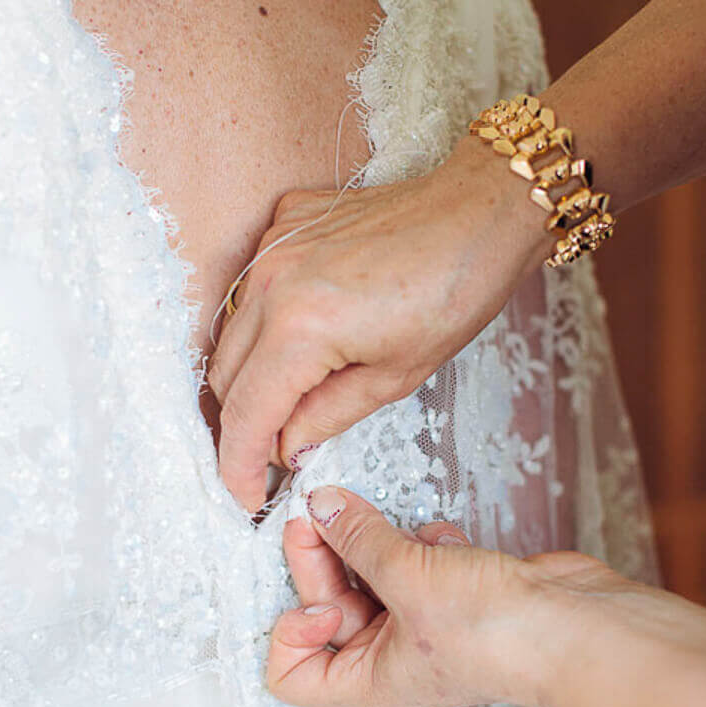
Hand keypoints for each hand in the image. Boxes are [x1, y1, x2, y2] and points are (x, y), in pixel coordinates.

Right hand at [208, 142, 543, 509]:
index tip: (244, 496)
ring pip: (231, 332)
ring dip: (251, 372)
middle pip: (225, 377)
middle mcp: (271, 283)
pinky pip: (253, 287)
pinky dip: (267, 320)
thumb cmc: (454, 290)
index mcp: (299, 328)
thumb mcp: (395, 377)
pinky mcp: (283, 223)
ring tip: (292, 394)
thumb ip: (327, 417)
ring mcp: (272, 247)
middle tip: (272, 453)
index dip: (238, 465)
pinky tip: (307, 329)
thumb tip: (288, 447)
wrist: (480, 210)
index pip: (245, 414)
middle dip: (243, 423)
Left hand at [264, 486, 630, 706]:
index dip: (288, 633)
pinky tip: (445, 541)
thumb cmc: (496, 631)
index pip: (291, 676)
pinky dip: (422, 544)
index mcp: (366, 680)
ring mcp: (423, 626)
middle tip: (320, 511)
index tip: (314, 596)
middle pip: (325, 606)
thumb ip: (356, 539)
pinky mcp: (454, 595)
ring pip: (369, 577)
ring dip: (374, 545)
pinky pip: (415, 562)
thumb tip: (320, 506)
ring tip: (389, 527)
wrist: (579, 628)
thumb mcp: (407, 577)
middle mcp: (389, 660)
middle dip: (320, 558)